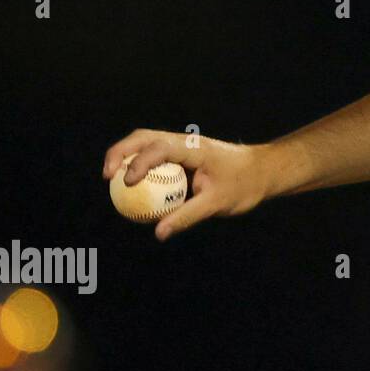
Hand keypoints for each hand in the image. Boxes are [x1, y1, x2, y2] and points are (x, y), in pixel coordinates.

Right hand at [102, 131, 274, 240]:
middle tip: (106, 177)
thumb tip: (158, 232)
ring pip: (146, 144)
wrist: (263, 171)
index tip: (127, 182)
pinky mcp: (182, 156)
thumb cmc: (244, 185)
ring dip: (126, 157)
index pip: (159, 148)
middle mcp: (185, 142)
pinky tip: (132, 189)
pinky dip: (139, 168)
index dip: (138, 162)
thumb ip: (187, 216)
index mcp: (194, 148)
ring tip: (111, 181)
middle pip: (143, 138)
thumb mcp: (217, 203)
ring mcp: (182, 147)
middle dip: (119, 153)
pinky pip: (155, 158)